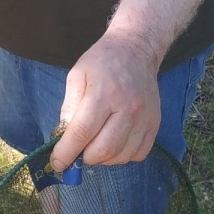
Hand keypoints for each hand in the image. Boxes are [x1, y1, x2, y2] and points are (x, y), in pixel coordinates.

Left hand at [49, 36, 160, 170]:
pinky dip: (121, 156)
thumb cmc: (102, 62)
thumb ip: (69, 107)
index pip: (83, 131)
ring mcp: (144, 118)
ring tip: (94, 144)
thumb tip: (63, 137)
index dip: (67, 151)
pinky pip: (138, 154)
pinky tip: (113, 142)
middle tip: (77, 150)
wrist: (135, 50)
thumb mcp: (77, 75)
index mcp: (103, 93)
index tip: (57, 162)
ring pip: (120, 156)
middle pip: (103, 149)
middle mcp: (128, 108)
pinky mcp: (155, 124)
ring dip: (103, 158)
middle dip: (84, 157)